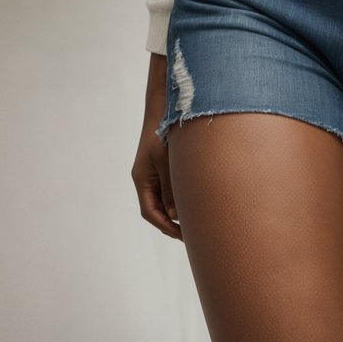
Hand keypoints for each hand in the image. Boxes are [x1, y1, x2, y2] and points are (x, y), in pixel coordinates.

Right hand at [132, 54, 182, 240]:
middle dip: (174, 222)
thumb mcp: (167, 162)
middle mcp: (148, 178)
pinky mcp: (166, 165)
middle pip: (158, 208)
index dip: (165, 227)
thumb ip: (171, 187)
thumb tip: (175, 215)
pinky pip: (172, 186)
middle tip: (194, 234)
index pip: (150, 212)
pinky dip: (182, 195)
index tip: (182, 236)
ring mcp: (156, 172)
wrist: (167, 106)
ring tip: (199, 218)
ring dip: (180, 208)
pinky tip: (198, 198)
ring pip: (166, 198)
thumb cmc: (163, 131)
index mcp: (142, 179)